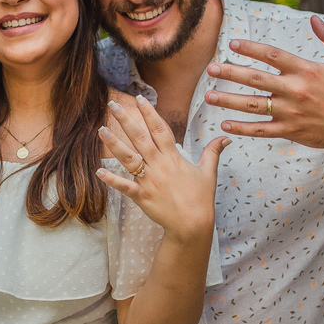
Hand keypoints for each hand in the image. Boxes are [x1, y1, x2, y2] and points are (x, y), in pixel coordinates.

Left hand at [96, 95, 227, 241]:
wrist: (192, 225)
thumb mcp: (209, 173)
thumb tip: (225, 138)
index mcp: (173, 157)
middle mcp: (159, 165)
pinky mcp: (142, 196)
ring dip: (114, 143)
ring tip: (101, 130)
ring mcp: (149, 181)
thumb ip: (212, 152)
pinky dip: (111, 179)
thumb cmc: (201, 199)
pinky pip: (124, 186)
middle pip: (140, 138)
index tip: (140, 99)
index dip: (149, 113)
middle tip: (113, 105)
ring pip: (129, 158)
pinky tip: (98, 171)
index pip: (160, 129)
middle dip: (126, 120)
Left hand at [204, 15, 323, 158]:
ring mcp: (290, 112)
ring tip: (209, 96)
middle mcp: (295, 90)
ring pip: (252, 106)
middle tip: (211, 69)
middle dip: (231, 73)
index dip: (251, 48)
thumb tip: (314, 18)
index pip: (272, 55)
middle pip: (256, 79)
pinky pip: (260, 130)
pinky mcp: (290, 131)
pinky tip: (224, 125)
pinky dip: (241, 129)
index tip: (233, 43)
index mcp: (306, 70)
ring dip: (228, 100)